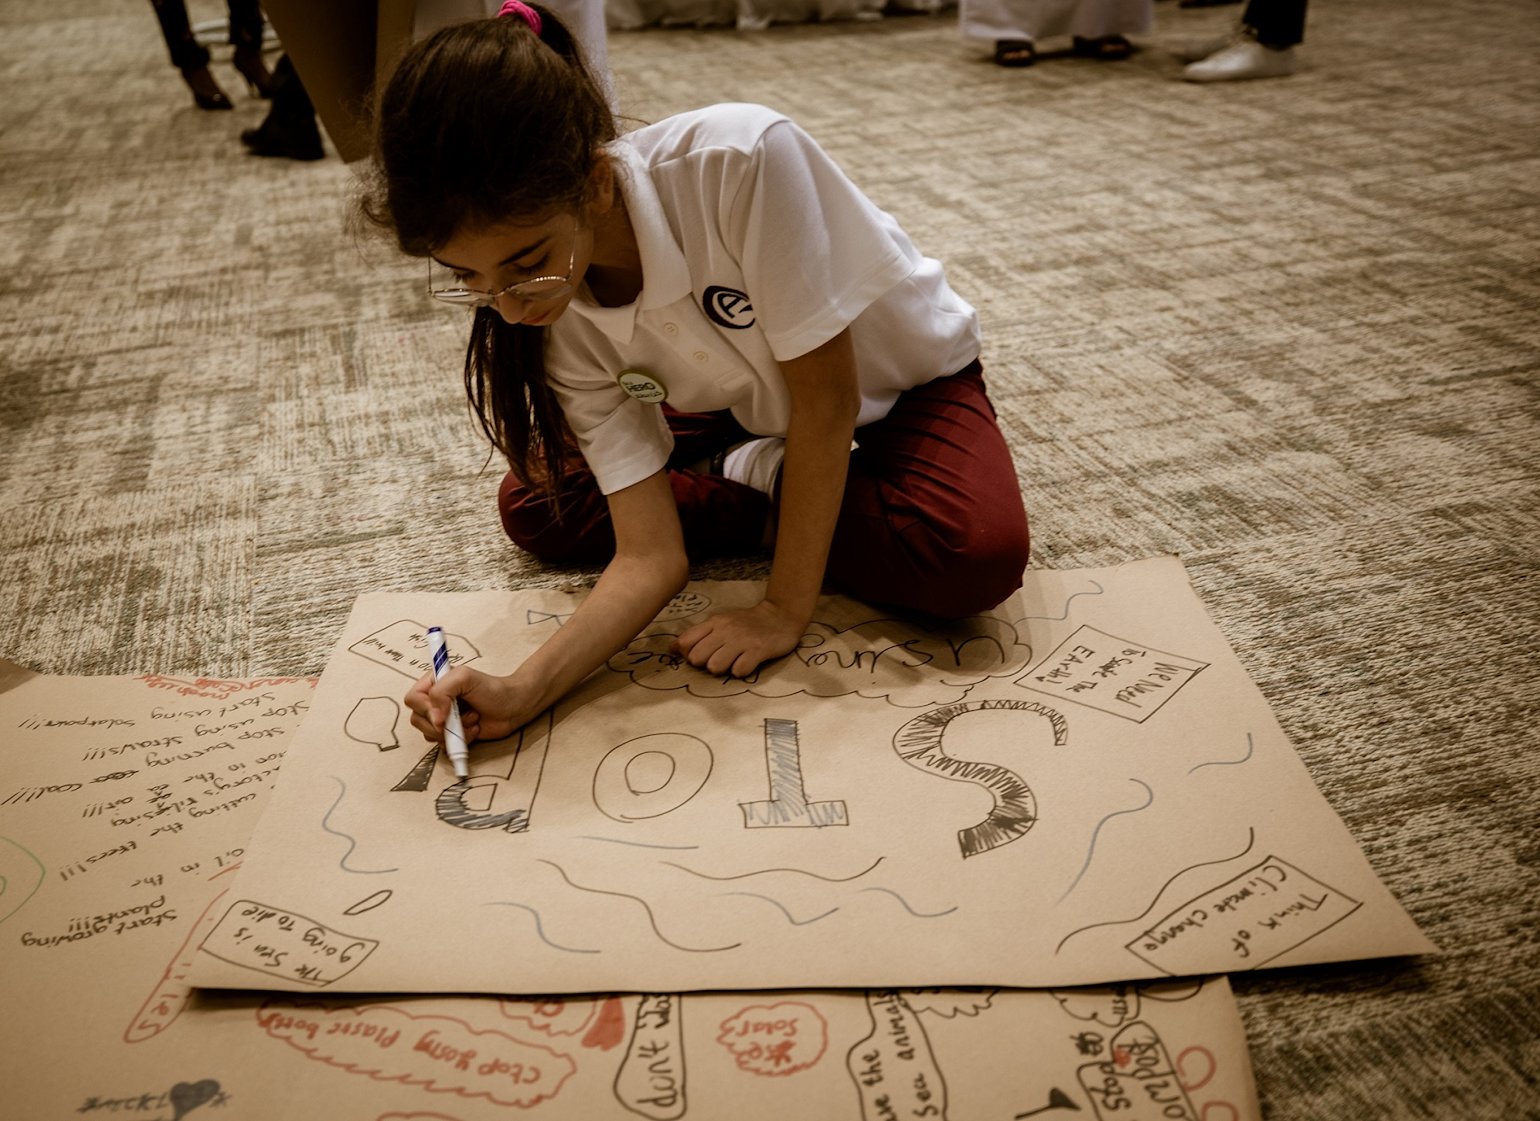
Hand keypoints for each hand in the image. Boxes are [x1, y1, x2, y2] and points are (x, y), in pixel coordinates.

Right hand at [403, 666, 535, 746]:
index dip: (426, 709)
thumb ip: (442, 691)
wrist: (513, 707)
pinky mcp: (453, 733)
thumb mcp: (464, 678)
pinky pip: (443, 744)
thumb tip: (435, 718)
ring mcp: (443, 718)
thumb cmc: (492, 689)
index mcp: (434, 683)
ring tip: (472, 719)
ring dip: (454, 731)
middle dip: (442, 723)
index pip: (413, 698)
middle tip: (463, 716)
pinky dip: (460, 740)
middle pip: (418, 720)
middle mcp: (435, 700)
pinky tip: (474, 729)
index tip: (444, 714)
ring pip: (430, 734)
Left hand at [672, 599, 806, 677]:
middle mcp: (725, 630)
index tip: (701, 655)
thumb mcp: (719, 622)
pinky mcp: (758, 650)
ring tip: (732, 663)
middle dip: (704, 664)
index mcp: (714, 623)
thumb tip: (672, 648)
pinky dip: (741, 671)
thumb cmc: (746, 623)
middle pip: (697, 658)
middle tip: (718, 660)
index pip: (686, 642)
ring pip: (715, 666)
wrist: (780, 616)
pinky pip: (739, 670)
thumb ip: (697, 634)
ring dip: (722, 669)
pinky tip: (746, 664)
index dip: (688, 654)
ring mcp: (742, 641)